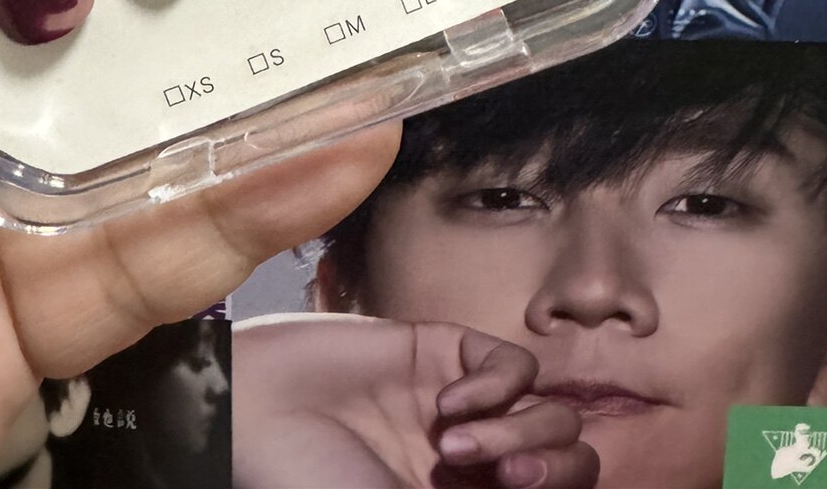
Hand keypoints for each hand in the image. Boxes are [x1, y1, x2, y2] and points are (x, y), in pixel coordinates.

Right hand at [234, 315, 597, 488]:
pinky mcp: (443, 352)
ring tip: (454, 446)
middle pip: (569, 458)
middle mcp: (477, 464)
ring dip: (517, 433)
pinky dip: (498, 385)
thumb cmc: (314, 486)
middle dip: (553, 470)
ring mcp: (463, 404)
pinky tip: (449, 404)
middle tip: (507, 479)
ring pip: (549, 410)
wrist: (257, 418)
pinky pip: (514, 363)